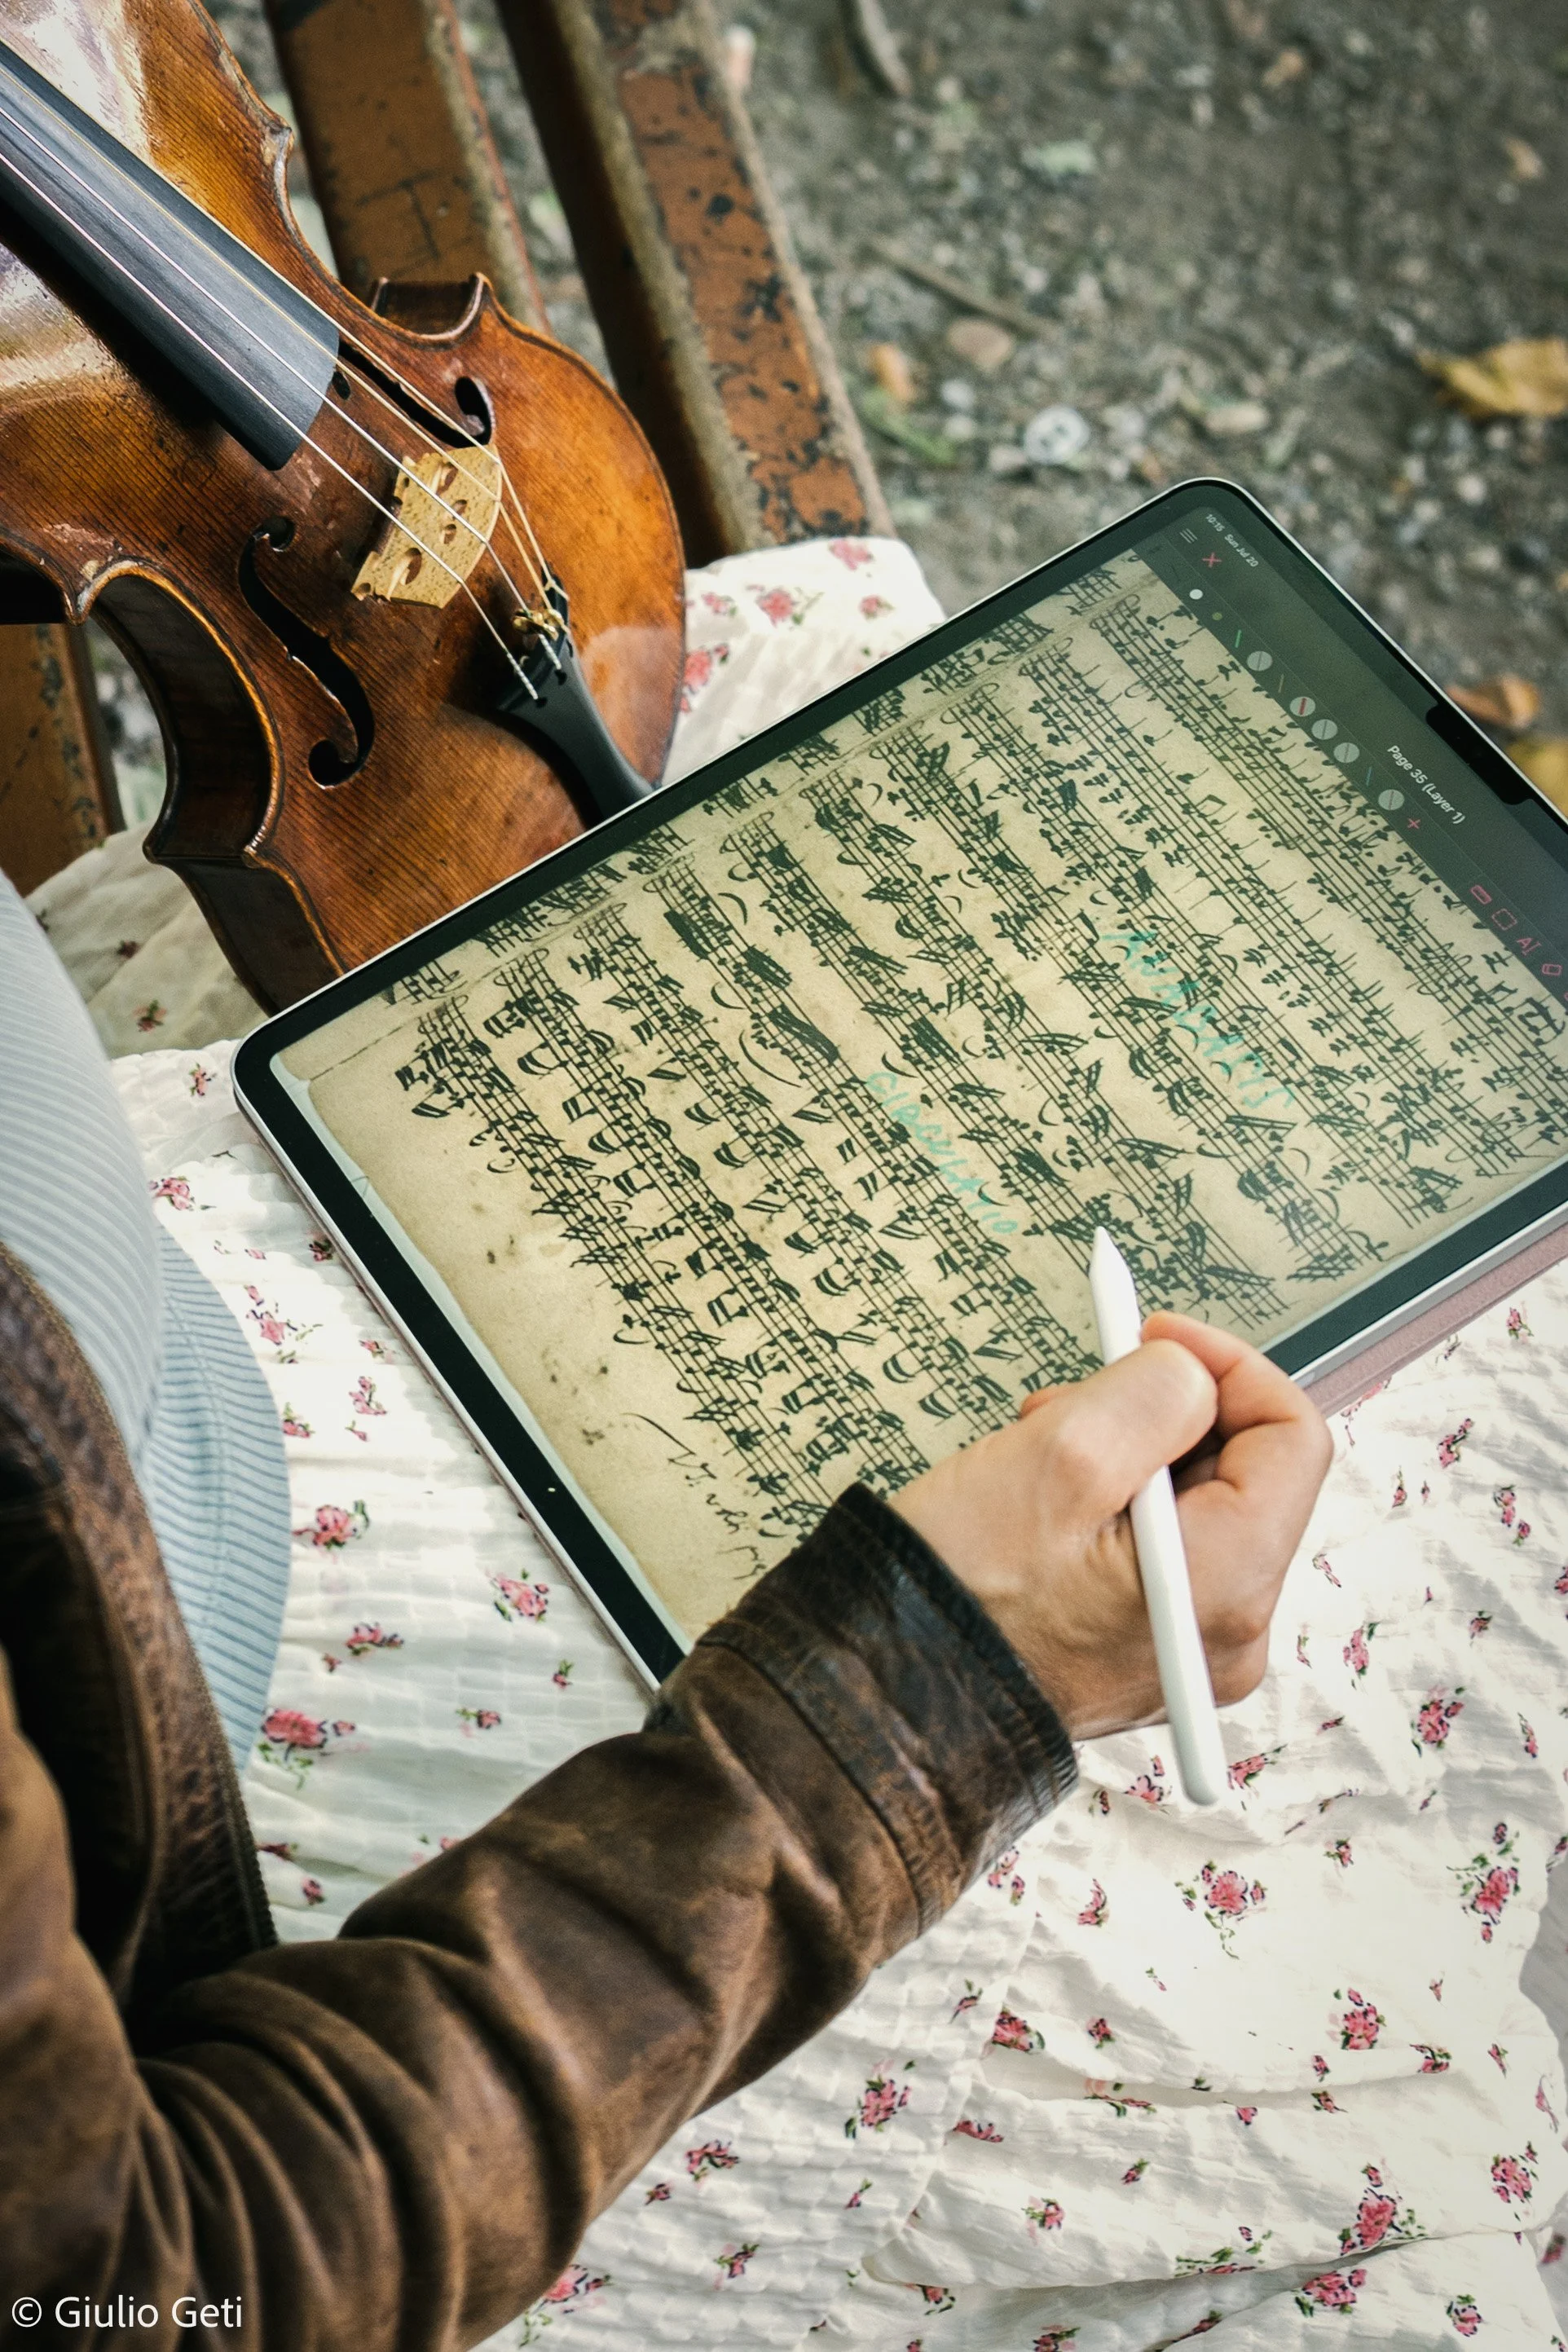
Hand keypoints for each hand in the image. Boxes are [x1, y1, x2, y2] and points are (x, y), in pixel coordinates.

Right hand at [888, 1313, 1331, 1741]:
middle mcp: (1227, 1631)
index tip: (1154, 1334)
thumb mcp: (1059, 1455)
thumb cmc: (959, 1590)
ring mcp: (1188, 1647)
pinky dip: (1111, 1505)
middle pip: (1242, 1471)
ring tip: (1038, 1454)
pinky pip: (1159, 1548)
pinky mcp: (1146, 1650)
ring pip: (1193, 1503)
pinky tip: (1043, 1501)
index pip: (1292, 1438)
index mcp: (1225, 1587)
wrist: (885, 1693)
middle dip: (1161, 1413)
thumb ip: (1154, 1394)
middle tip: (1069, 1403)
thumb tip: (1193, 1374)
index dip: (1229, 1366)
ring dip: (1125, 1454)